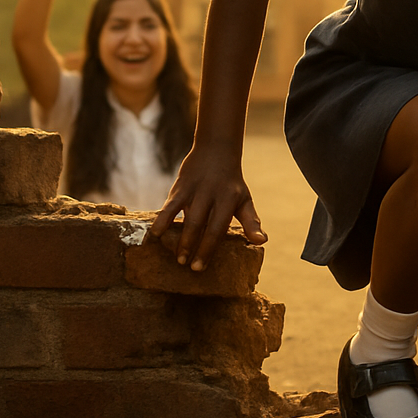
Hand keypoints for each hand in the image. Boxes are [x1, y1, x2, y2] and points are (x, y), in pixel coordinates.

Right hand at [149, 142, 267, 271]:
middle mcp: (212, 195)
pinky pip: (169, 205)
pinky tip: (155, 234)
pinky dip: (162, 219)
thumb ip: (251, 222)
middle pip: (201, 226)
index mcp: (230, 200)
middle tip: (188, 267)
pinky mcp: (181, 186)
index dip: (208, 249)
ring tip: (177, 258)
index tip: (200, 267)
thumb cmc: (232, 183)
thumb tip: (262, 242)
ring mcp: (195, 190)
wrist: (217, 150)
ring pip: (186, 217)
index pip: (218, 229)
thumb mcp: (244, 200)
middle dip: (194, 248)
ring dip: (181, 238)